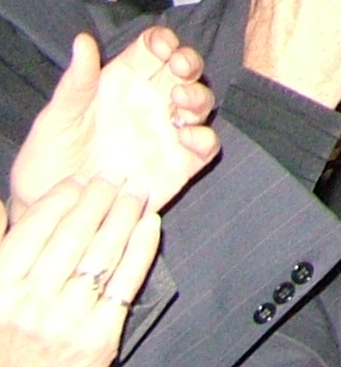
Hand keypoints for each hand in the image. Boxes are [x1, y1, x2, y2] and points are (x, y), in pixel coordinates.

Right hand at [0, 177, 162, 366]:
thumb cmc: (7, 341)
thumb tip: (3, 206)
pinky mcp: (100, 335)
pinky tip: (150, 223)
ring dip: (124, 214)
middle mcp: (31, 303)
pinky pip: (127, 280)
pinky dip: (142, 246)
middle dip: (98, 197)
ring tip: (136, 192)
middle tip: (114, 175)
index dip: (61, 196)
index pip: (35, 228)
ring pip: (103, 252)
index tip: (79, 179)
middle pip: (74, 234)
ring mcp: (67, 320)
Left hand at [9, 31, 215, 221]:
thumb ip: (76, 82)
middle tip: (179, 68)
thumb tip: (82, 40)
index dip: (163, 42)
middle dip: (189, 62)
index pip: (153, 50)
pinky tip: (188, 138)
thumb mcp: (57, 119)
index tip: (160, 47)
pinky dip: (205, 139)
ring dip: (198, 96)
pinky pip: (205, 147)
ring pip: (201, 103)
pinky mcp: (178, 165)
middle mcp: (151, 103)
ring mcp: (167, 133)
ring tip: (179, 102)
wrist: (55, 212)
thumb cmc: (49, 162)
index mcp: (123, 83)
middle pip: (185, 70)